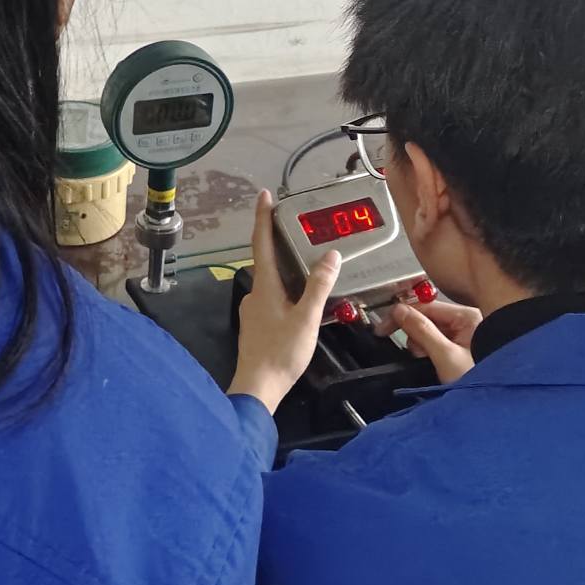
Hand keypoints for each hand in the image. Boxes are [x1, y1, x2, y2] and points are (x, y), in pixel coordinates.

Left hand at [230, 190, 341, 414]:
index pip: (261, 243)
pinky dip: (285, 290)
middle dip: (278, 242)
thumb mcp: (307, 319)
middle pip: (266, 261)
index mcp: (264, 287)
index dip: (263, 218)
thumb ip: (319, 287)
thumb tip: (331, 256)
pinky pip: (272, 299)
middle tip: (295, 226)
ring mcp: (254, 312)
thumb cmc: (280, 354)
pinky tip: (299, 299)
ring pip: (270, 282)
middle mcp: (254, 295)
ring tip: (306, 262)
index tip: (264, 195)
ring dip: (284, 269)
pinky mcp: (257, 327)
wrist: (257, 389)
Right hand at [374, 296, 479, 383]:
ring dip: (421, 347)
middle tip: (416, 353)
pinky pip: (436, 344)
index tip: (382, 328)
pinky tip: (432, 364)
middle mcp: (467, 322)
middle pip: (427, 318)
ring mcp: (465, 336)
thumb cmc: (480, 382)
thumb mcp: (446, 356)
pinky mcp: (461, 350)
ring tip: (428, 362)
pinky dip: (428, 353)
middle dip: (415, 336)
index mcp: (467, 317)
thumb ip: (422, 331)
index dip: (401, 315)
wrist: (491, 408)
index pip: (426, 306)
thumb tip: (399, 311)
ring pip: (429, 332)